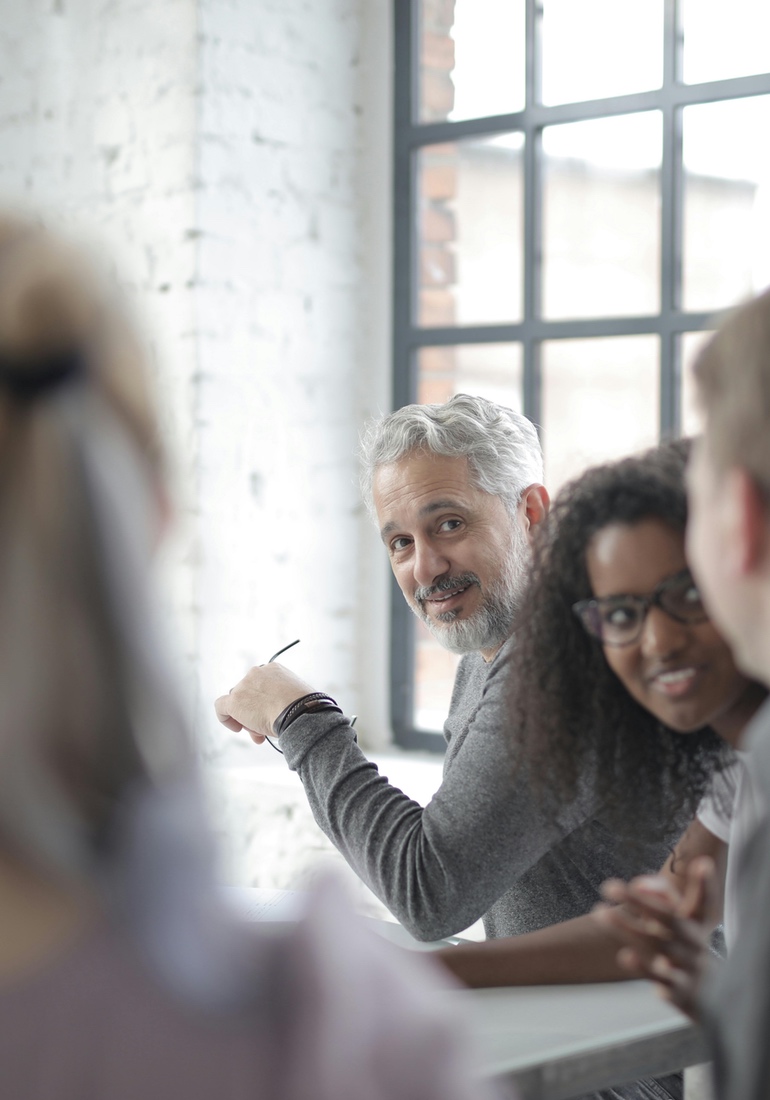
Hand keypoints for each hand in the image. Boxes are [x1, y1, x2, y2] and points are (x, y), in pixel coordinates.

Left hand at [214, 663, 315, 744]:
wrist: (298, 712)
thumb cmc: (303, 708)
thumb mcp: (295, 697)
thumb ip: (283, 699)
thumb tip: (276, 713)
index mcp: (274, 670)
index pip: (263, 685)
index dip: (265, 702)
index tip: (272, 715)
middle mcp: (257, 673)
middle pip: (249, 693)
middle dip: (254, 711)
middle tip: (263, 727)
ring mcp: (244, 685)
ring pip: (238, 702)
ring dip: (246, 717)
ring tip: (259, 731)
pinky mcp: (235, 700)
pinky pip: (221, 706)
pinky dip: (226, 719)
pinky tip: (237, 728)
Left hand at [592, 856, 717, 1019]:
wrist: (710, 998)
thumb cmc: (687, 947)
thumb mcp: (684, 922)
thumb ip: (663, 895)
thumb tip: (638, 883)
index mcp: (698, 924)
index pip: (704, 901)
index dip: (705, 885)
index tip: (701, 863)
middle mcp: (695, 944)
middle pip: (669, 919)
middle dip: (640, 901)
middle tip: (609, 885)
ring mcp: (687, 968)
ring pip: (657, 947)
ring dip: (629, 930)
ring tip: (602, 914)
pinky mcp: (677, 991)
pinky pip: (659, 980)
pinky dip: (644, 969)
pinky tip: (625, 957)